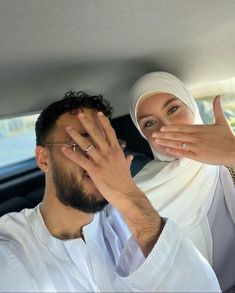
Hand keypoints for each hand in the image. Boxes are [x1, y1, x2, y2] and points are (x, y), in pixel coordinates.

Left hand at [62, 111, 162, 255]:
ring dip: (76, 135)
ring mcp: (101, 161)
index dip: (103, 122)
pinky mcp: (95, 170)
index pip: (110, 132)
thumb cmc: (126, 181)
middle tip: (80, 114)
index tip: (98, 113)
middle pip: (96, 134)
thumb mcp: (127, 167)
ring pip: (86, 145)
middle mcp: (109, 152)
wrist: (127, 193)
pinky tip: (63, 149)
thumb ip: (126, 160)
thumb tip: (129, 157)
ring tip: (68, 128)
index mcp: (117, 151)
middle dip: (87, 123)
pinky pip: (80, 160)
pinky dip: (71, 154)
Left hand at [152, 95, 234, 165]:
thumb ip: (217, 109)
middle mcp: (196, 137)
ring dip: (166, 142)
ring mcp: (196, 147)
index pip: (182, 128)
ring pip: (178, 144)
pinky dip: (174, 151)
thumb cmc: (228, 137)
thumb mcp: (222, 121)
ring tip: (156, 141)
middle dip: (164, 135)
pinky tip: (166, 150)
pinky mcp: (198, 156)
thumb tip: (218, 96)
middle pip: (177, 136)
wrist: (234, 151)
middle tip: (153, 135)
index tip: (162, 128)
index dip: (171, 128)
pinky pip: (183, 153)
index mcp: (200, 129)